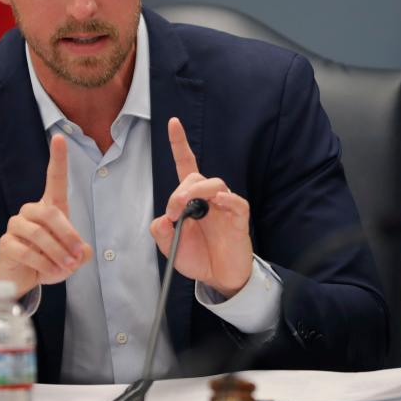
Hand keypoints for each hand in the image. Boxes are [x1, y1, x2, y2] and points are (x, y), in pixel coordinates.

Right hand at [0, 135, 92, 294]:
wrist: (23, 279)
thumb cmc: (49, 261)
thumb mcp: (71, 258)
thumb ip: (81, 252)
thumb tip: (82, 252)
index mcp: (49, 208)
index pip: (54, 179)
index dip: (57, 158)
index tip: (59, 137)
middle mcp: (31, 212)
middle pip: (51, 214)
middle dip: (68, 236)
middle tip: (77, 256)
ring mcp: (16, 225)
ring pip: (39, 233)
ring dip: (57, 253)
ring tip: (65, 267)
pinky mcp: (6, 243)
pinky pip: (26, 250)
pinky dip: (42, 263)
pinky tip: (49, 271)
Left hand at [149, 118, 252, 296]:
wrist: (218, 278)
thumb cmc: (198, 257)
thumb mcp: (170, 247)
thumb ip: (161, 232)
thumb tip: (163, 218)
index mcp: (191, 200)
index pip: (186, 164)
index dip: (179, 144)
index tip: (173, 122)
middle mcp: (208, 199)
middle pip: (196, 176)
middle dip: (180, 191)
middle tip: (174, 211)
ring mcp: (225, 207)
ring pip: (215, 184)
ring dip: (197, 192)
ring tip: (187, 211)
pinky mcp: (239, 219)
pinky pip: (236, 202)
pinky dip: (226, 200)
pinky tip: (217, 203)